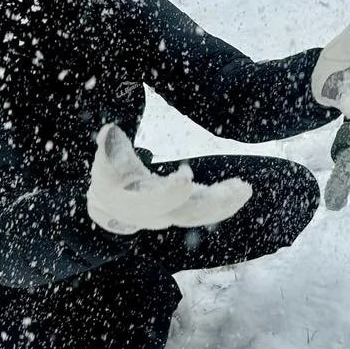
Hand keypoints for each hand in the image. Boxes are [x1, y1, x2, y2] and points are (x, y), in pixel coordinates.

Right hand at [87, 125, 251, 234]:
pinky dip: (225, 203)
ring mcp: (172, 215)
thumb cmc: (110, 176)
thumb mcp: (105, 162)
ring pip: (201, 215)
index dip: (169, 194)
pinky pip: (207, 212)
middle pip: (185, 214)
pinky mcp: (185, 211)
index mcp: (132, 203)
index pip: (151, 202)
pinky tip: (241, 190)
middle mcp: (154, 215)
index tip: (187, 179)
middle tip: (234, 188)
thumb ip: (109, 149)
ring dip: (225, 203)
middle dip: (211, 202)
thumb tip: (109, 132)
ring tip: (244, 188)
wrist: (112, 206)